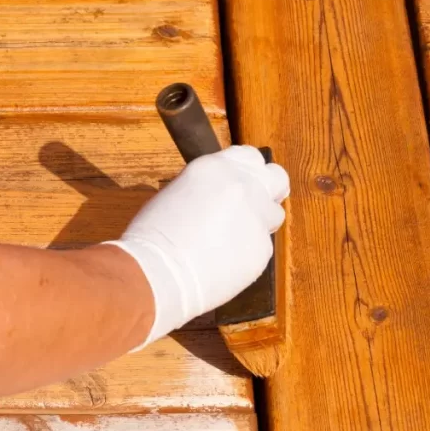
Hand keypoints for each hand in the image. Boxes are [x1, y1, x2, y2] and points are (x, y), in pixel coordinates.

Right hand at [105, 145, 290, 348]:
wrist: (157, 273)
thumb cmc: (152, 236)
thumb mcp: (177, 193)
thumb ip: (207, 189)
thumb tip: (219, 198)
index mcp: (216, 167)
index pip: (250, 156)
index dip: (249, 172)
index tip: (244, 183)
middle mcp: (242, 186)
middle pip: (276, 177)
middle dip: (269, 189)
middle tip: (255, 206)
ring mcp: (256, 218)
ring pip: (274, 214)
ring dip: (260, 223)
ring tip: (233, 239)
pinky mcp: (262, 249)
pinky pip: (262, 247)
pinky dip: (248, 253)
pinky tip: (225, 262)